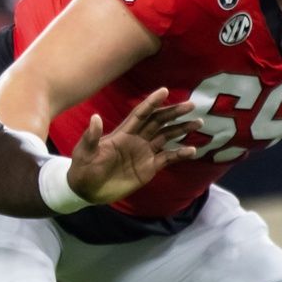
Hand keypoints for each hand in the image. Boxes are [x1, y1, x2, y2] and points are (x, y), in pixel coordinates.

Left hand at [66, 87, 198, 204]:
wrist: (87, 191)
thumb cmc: (83, 168)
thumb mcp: (85, 152)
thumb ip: (91, 136)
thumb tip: (95, 117)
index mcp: (122, 133)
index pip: (140, 114)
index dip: (151, 102)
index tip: (165, 90)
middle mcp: (136, 139)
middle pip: (159, 122)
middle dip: (174, 113)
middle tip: (191, 105)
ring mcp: (144, 153)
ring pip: (167, 137)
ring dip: (181, 129)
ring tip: (198, 123)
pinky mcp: (149, 168)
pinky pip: (168, 158)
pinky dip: (180, 154)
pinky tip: (192, 150)